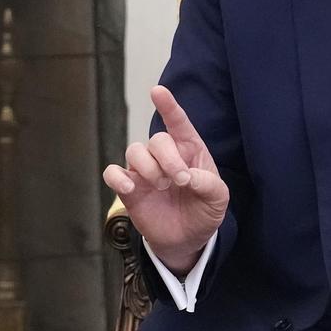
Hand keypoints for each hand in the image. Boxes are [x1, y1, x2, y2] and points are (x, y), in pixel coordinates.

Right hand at [102, 85, 228, 274]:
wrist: (187, 239)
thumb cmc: (203, 211)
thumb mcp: (218, 198)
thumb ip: (208, 184)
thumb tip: (187, 176)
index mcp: (189, 150)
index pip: (178, 122)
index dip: (168, 106)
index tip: (157, 91)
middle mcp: (164, 156)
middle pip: (157, 140)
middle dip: (168, 158)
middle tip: (179, 180)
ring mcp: (144, 171)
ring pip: (134, 150)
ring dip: (148, 167)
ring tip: (161, 186)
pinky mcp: (128, 188)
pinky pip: (112, 172)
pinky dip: (117, 177)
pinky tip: (130, 187)